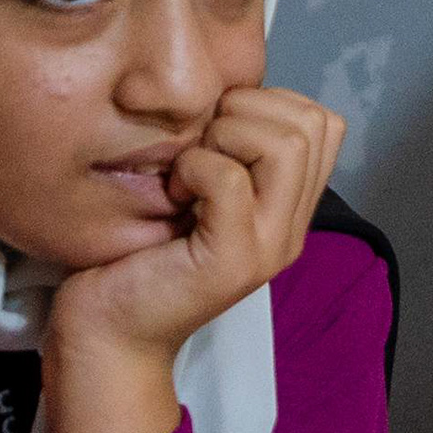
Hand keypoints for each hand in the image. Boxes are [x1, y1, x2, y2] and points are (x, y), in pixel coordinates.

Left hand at [40, 86, 344, 432]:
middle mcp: (291, 228)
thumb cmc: (139, 258)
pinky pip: (228, 177)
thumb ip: (229, 155)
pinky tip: (170, 194)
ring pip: (285, 144)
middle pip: (312, 124)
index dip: (272, 104)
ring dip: (224, 137)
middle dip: (248, 112)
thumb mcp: (198, 195)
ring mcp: (269, 247)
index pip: (325, 122)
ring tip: (187, 172)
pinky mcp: (233, 261)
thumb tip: (229, 96)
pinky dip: (193, 167)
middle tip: (199, 148)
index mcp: (290, 210)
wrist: (107, 336)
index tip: (218, 133)